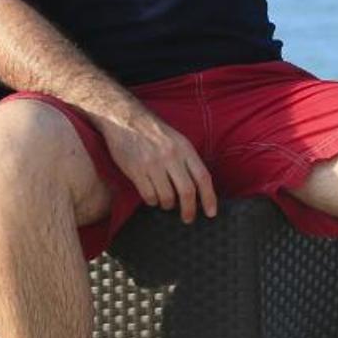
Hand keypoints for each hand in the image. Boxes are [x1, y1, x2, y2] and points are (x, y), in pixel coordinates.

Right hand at [97, 108, 217, 221]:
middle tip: (188, 218)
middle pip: (187, 191)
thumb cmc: (154, 132)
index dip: (209, 198)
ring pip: (167, 197)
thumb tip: (198, 189)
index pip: (203, 177)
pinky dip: (152, 201)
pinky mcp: (136, 170)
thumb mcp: (177, 141)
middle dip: (189, 210)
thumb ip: (188, 161)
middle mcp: (171, 156)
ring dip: (167, 205)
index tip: (211, 213)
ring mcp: (153, 163)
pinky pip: (148, 195)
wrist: (126, 119)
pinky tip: (152, 196)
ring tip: (166, 202)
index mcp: (185, 149)